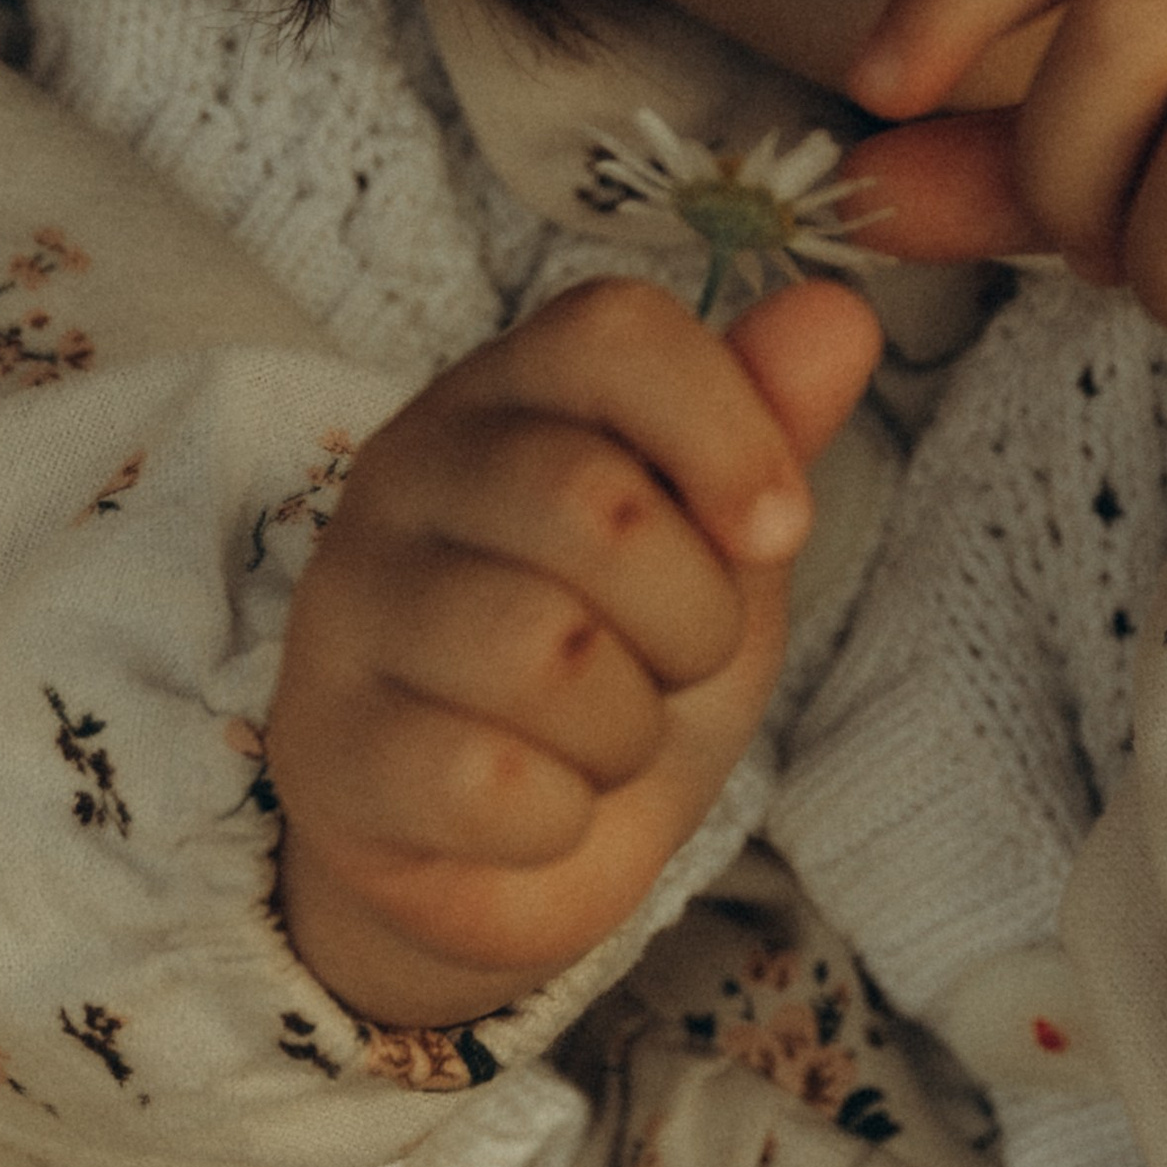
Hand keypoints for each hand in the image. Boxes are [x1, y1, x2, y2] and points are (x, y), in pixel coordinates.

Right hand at [269, 274, 880, 1027]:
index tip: (780, 531)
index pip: (612, 331)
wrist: (501, 851)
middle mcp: (410, 470)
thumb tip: (838, 315)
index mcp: (513, 393)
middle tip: (669, 665)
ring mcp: (350, 604)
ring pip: (547, 651)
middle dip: (692, 620)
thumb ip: (767, 431)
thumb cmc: (616, 668)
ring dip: (624, 732)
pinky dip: (557, 818)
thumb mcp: (714, 549)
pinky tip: (529, 807)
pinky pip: (493, 782)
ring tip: (594, 740)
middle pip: (594, 501)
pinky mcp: (327, 744)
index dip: (726, 429)